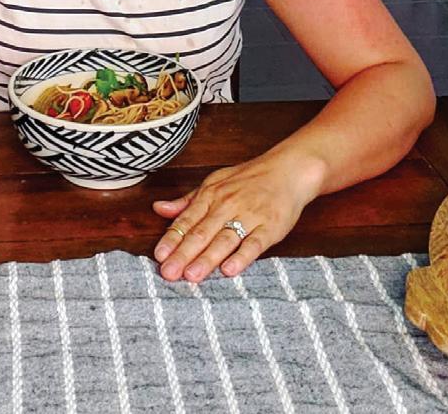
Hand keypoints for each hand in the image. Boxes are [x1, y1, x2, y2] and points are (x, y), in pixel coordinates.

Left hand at [151, 151, 324, 282]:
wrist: (288, 170)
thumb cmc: (248, 179)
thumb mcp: (214, 183)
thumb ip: (188, 201)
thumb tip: (159, 208)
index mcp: (210, 195)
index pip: (187, 220)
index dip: (172, 238)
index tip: (159, 256)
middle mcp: (227, 205)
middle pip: (202, 232)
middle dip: (184, 254)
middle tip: (168, 273)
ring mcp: (249, 216)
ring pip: (225, 240)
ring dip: (207, 259)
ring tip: (192, 276)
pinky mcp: (271, 227)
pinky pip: (255, 243)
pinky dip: (242, 257)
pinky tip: (229, 271)